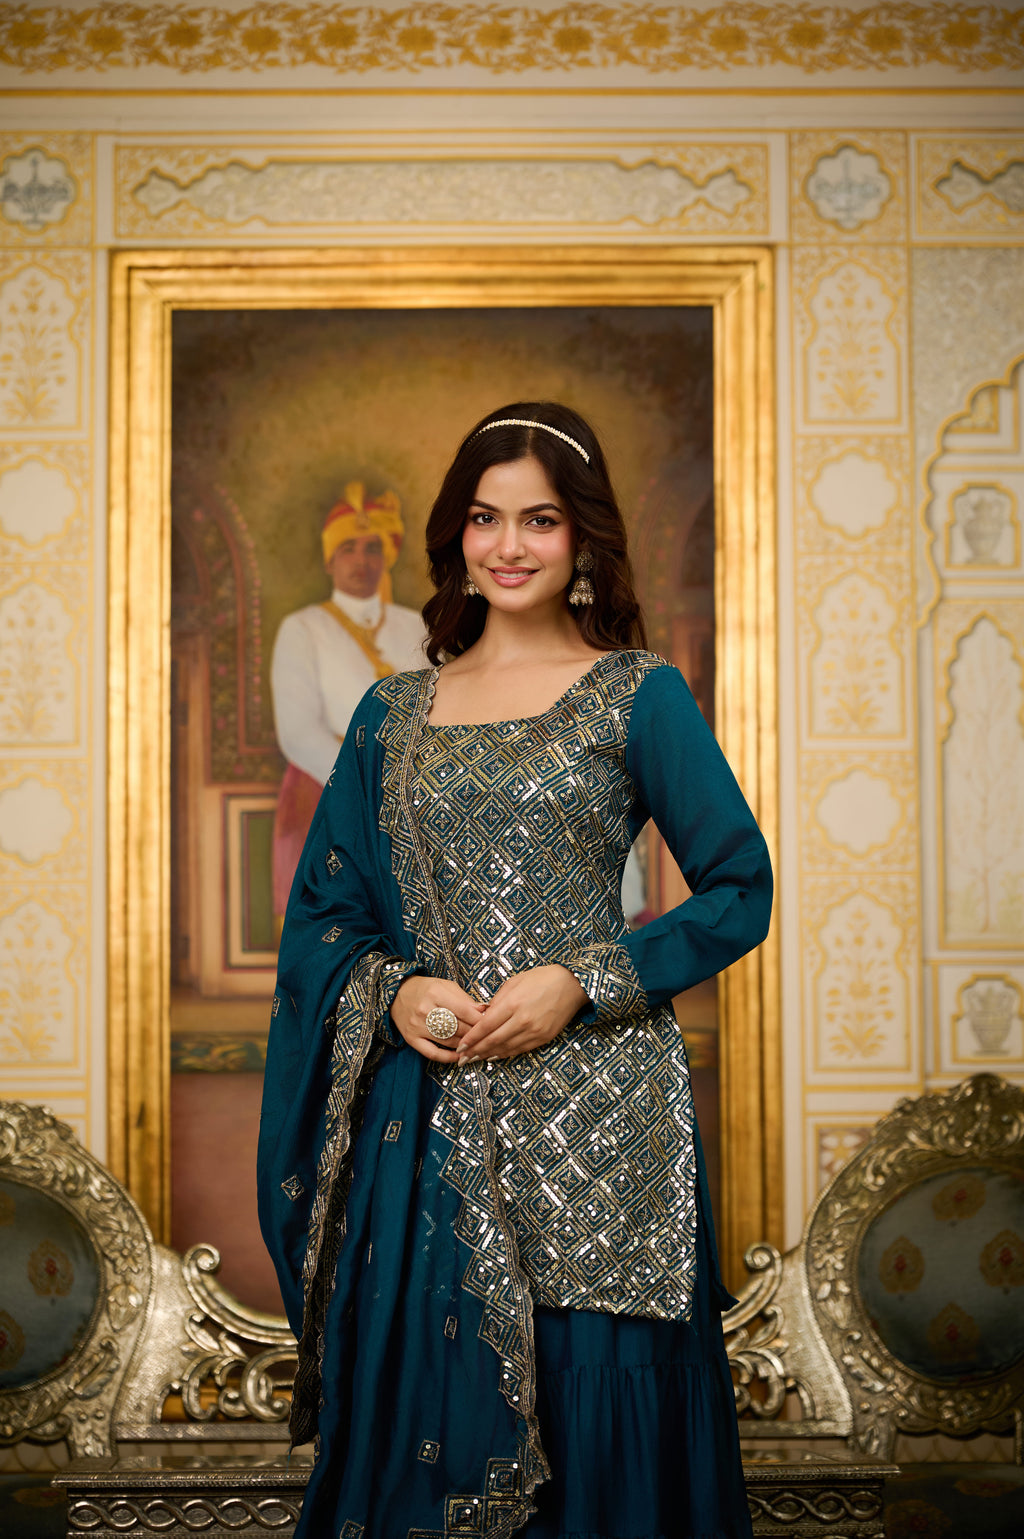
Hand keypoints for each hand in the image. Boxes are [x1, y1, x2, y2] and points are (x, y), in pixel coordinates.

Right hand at [390, 975, 483, 1062]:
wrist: (397, 993)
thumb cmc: (426, 988)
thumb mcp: (446, 986)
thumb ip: (465, 999)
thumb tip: (485, 1010)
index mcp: (436, 993)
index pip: (465, 1011)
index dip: (480, 1020)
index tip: (492, 1024)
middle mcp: (425, 1010)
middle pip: (458, 1027)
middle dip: (475, 1033)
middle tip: (486, 1036)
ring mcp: (417, 1026)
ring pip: (448, 1041)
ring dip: (465, 1045)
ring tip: (476, 1045)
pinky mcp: (411, 1038)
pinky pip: (432, 1053)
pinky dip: (447, 1057)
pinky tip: (459, 1057)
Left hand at [457, 965, 587, 1063]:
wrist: (572, 984)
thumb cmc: (541, 979)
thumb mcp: (514, 982)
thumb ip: (497, 1001)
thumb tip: (483, 1016)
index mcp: (513, 1004)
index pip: (486, 1026)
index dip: (472, 1038)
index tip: (461, 1046)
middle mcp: (522, 1020)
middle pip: (493, 1041)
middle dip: (476, 1051)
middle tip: (463, 1058)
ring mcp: (534, 1031)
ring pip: (506, 1048)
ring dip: (488, 1055)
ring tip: (475, 1059)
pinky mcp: (544, 1038)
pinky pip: (520, 1049)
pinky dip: (505, 1054)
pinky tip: (495, 1056)